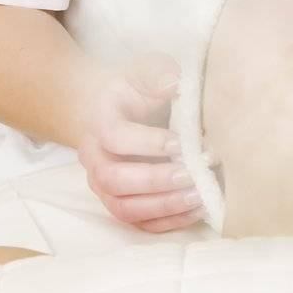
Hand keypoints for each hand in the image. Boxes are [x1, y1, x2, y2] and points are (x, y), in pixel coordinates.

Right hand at [77, 51, 205, 232]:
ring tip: (199, 195)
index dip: (146, 143)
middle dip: (155, 180)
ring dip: (163, 205)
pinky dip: (167, 221)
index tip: (181, 143)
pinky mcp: (119, 202)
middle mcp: (94, 157)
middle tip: (192, 173)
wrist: (113, 109)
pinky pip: (138, 223)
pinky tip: (196, 210)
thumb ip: (159, 72)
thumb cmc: (136, 89)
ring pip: (123, 207)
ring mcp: (103, 185)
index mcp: (99, 120)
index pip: (114, 136)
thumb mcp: (146, 69)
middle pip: (113, 179)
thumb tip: (173, 84)